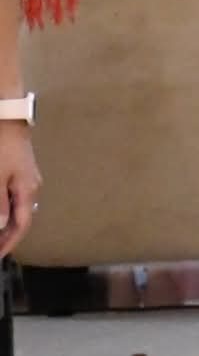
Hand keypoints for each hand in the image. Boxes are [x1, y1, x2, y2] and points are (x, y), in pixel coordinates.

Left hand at [0, 123, 39, 257]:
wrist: (9, 119)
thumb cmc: (2, 149)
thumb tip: (1, 226)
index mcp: (28, 191)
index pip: (22, 226)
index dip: (9, 244)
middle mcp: (31, 188)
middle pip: (21, 220)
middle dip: (7, 237)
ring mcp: (26, 179)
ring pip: (17, 210)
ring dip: (6, 224)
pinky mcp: (19, 172)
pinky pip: (14, 199)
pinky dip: (6, 211)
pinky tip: (0, 213)